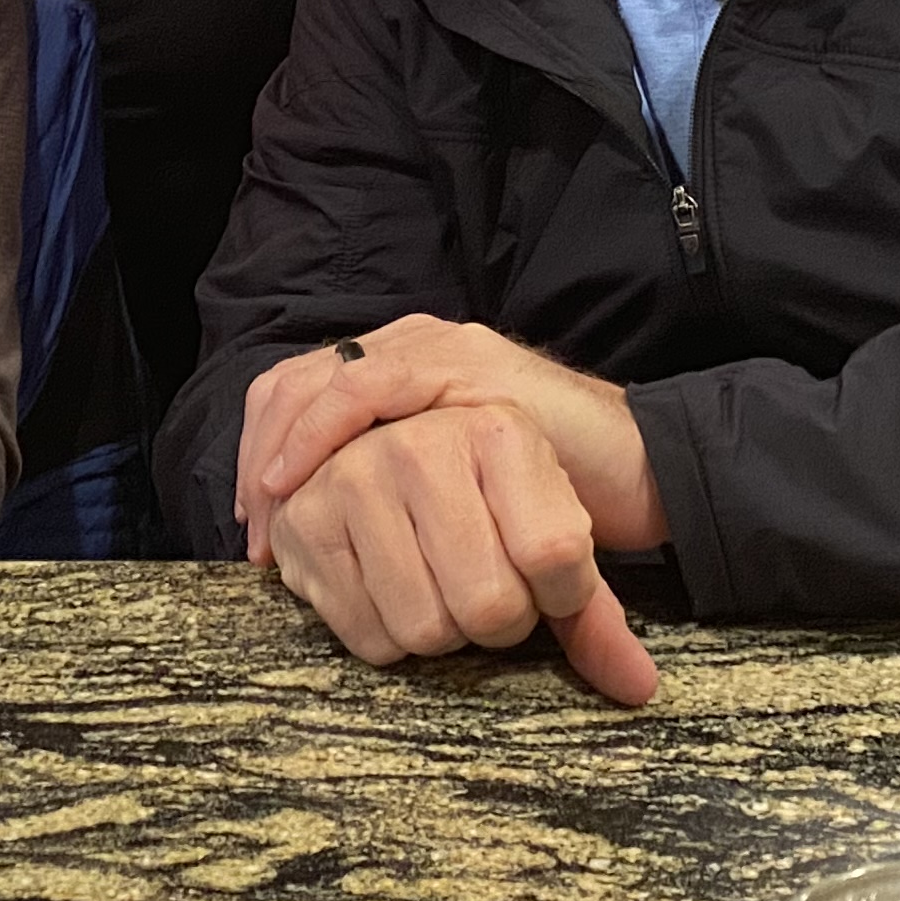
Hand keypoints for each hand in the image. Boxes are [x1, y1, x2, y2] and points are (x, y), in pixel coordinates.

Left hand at [238, 315, 664, 559]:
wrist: (643, 470)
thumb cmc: (548, 499)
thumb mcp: (453, 504)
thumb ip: (399, 510)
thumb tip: (316, 553)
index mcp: (404, 372)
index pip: (303, 392)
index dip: (265, 453)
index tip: (256, 525)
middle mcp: (415, 347)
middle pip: (300, 382)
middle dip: (264, 457)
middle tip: (258, 529)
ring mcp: (442, 352)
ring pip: (326, 379)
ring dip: (287, 447)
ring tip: (274, 509)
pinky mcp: (468, 369)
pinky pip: (371, 385)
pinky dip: (327, 431)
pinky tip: (317, 480)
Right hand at [271, 404, 660, 707]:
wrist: (409, 460)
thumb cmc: (498, 501)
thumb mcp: (559, 535)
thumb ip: (596, 615)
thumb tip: (639, 687)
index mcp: (499, 432)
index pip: (554, 556)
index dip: (561, 594)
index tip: (549, 578)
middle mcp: (421, 442)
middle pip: (490, 604)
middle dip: (498, 621)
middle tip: (487, 588)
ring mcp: (355, 476)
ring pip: (427, 629)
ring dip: (442, 632)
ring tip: (438, 586)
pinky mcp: (306, 521)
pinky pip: (369, 636)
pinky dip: (389, 639)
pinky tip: (392, 595)